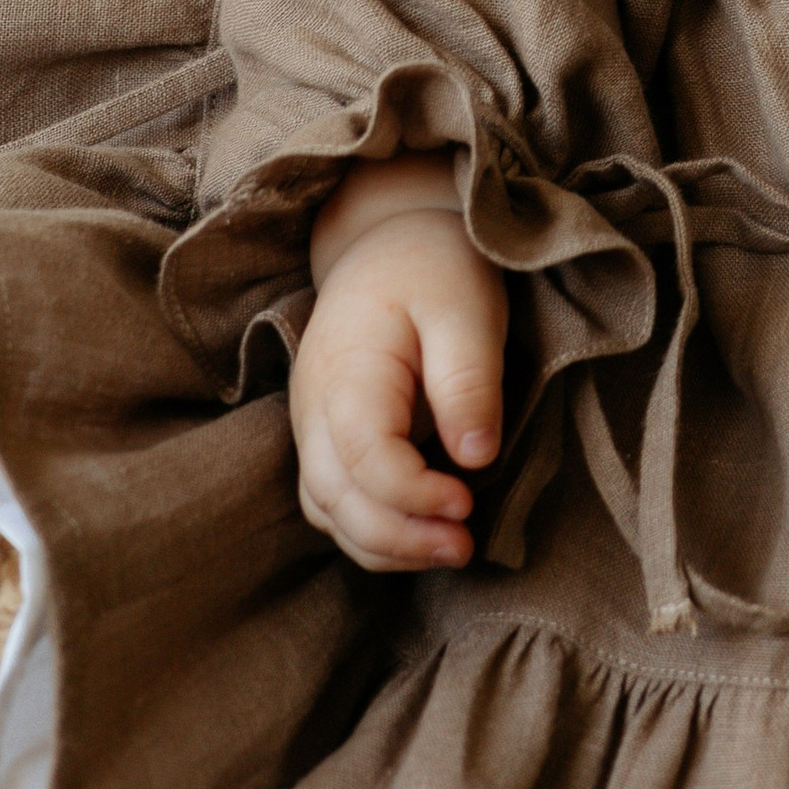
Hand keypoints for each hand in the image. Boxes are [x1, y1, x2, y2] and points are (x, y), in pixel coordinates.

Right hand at [291, 164, 506, 571]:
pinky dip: (371, 529)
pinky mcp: (328, 438)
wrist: (392, 239)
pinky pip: (335, 501)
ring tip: (451, 549)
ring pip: (329, 510)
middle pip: (335, 498)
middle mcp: (314, 408)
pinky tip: (422, 533)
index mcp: (346, 370)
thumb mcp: (466, 308)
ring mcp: (313, 426)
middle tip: (465, 546)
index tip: (467, 502)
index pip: (364, 458)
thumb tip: (475, 458)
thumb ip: (467, 381)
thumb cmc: (434, 269)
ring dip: (384, 543)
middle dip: (397, 536)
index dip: (412, 495)